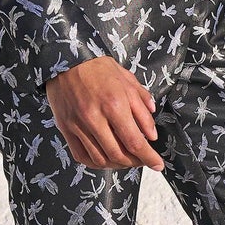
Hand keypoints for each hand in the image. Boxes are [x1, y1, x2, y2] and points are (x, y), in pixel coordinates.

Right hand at [46, 57, 162, 169]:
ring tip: (127, 160)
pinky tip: (106, 159)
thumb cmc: (98, 68)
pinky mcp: (66, 129)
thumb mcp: (127, 81)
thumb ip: (142, 108)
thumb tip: (151, 134)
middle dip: (135, 163)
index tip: (158, 165)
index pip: (135, 142)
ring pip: (100, 159)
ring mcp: (78, 126)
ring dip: (117, 165)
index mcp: (115, 105)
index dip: (149, 158)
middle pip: (118, 155)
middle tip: (143, 161)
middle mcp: (95, 118)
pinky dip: (96, 163)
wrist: (66, 59)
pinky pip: (82, 156)